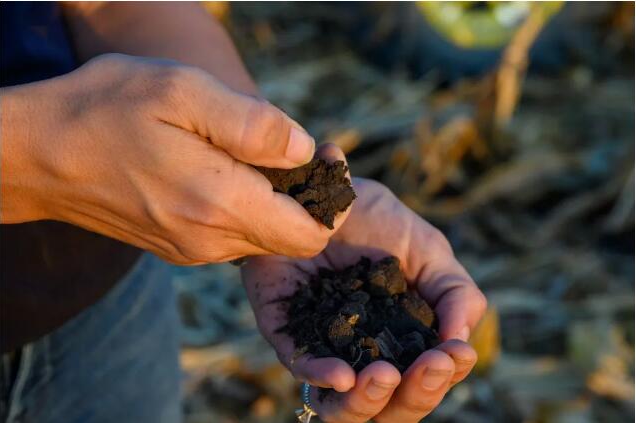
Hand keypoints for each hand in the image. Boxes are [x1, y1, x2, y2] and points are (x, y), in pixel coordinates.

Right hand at [1, 54, 348, 263]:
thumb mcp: (182, 94)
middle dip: (308, 199)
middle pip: (291, 239)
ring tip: (259, 155)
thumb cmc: (104, 111)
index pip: (311, 235)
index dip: (331, 200)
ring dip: (277, 203)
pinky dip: (248, 208)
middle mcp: (210, 240)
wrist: (36, 155)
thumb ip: (253, 125)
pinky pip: (233, 235)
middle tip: (296, 150)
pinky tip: (228, 171)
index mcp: (220, 205)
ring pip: (263, 238)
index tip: (326, 156)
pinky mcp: (177, 246)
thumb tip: (305, 150)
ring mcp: (192, 249)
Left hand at [242, 174, 486, 421]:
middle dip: (415, 395)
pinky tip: (343, 376)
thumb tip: (461, 342)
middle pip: (390, 405)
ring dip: (369, 401)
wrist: (322, 188)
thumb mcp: (428, 250)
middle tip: (430, 367)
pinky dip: (321, 376)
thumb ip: (455, 293)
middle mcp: (363, 351)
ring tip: (385, 377)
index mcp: (401, 339)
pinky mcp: (286, 330)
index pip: (426, 378)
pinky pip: (299, 365)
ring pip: (343, 405)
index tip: (454, 353)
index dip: (443, 376)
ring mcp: (323, 345)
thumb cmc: (377, 220)